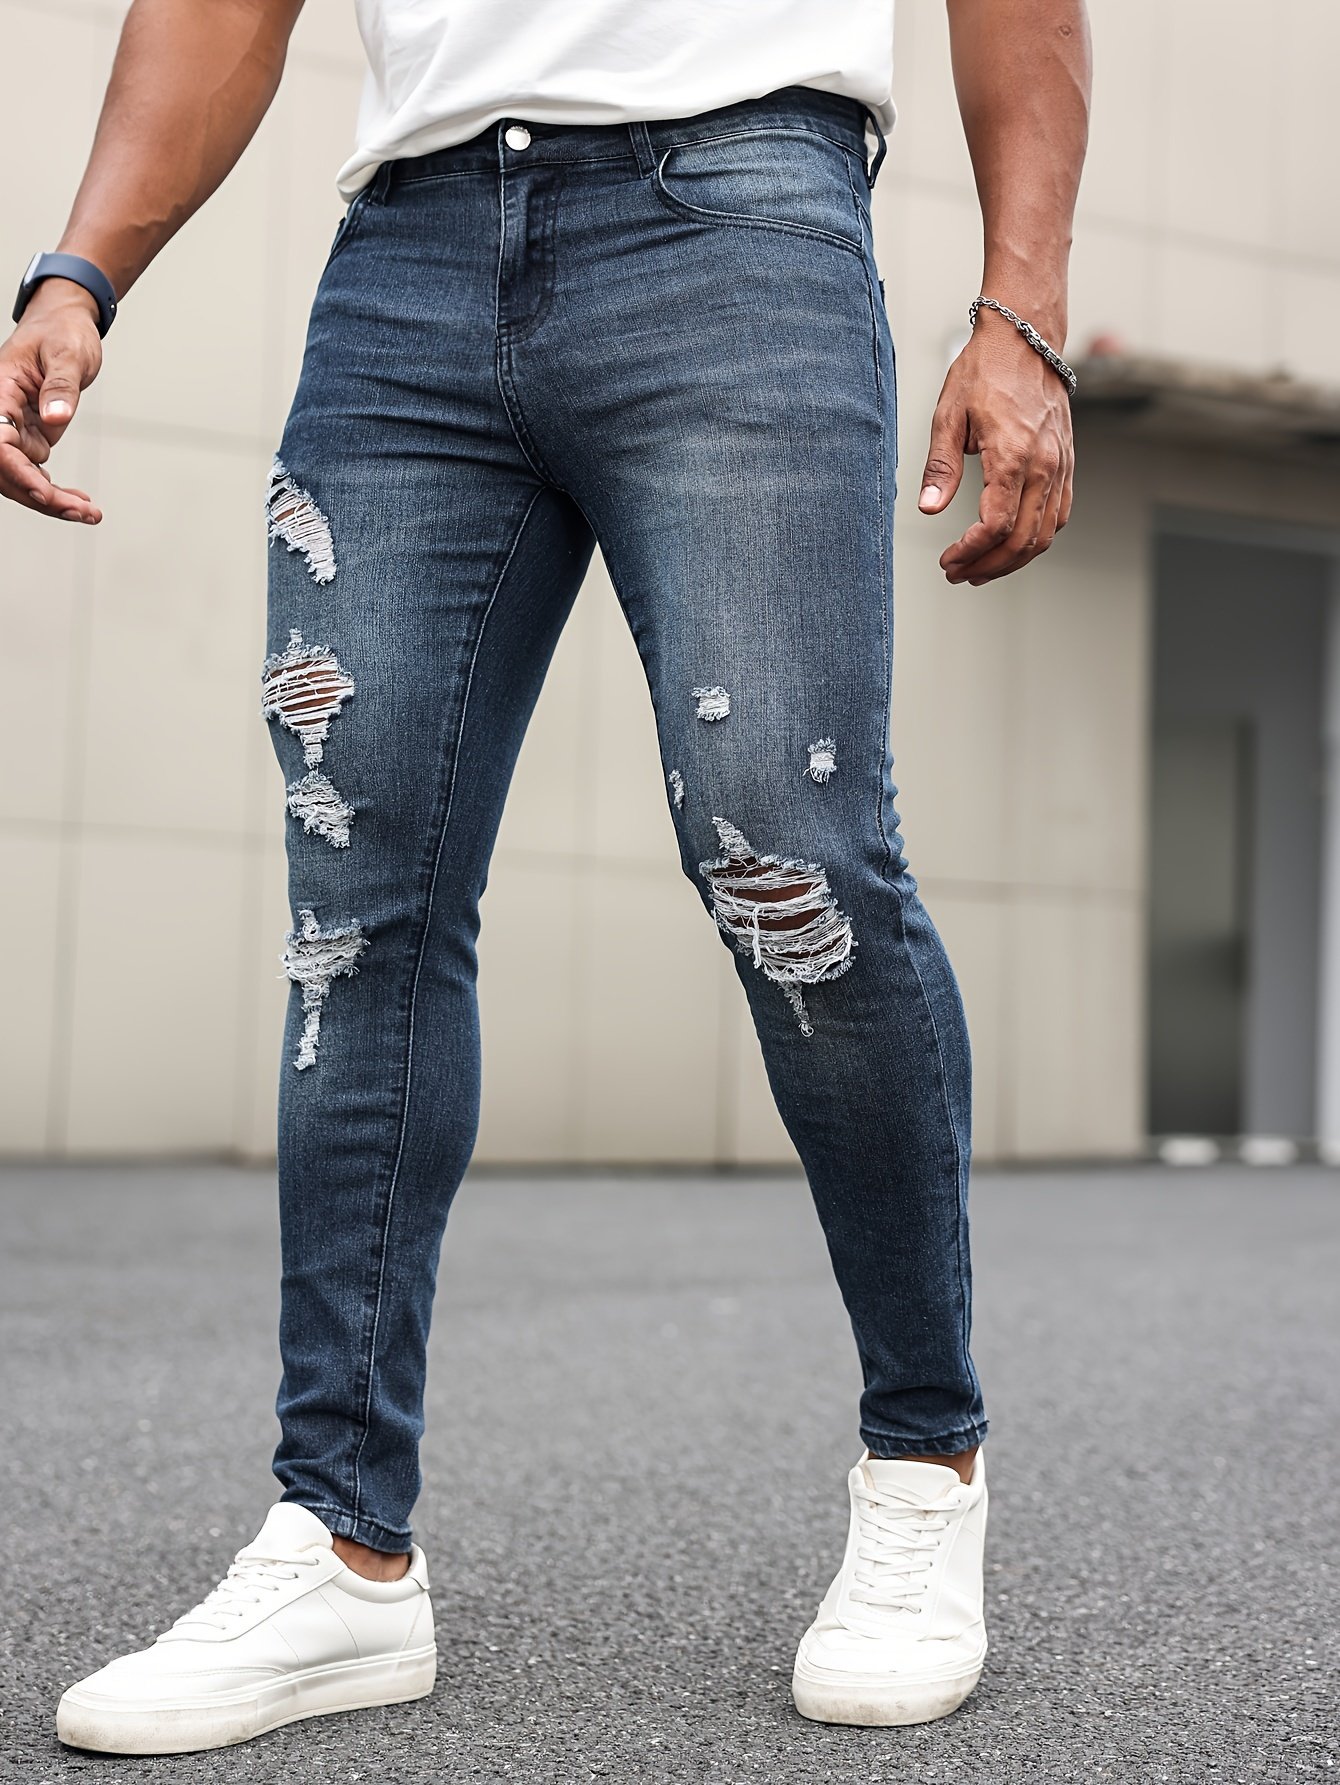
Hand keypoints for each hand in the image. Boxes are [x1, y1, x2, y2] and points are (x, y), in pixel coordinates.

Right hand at [0, 280, 103, 521]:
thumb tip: (55, 416)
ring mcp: (16, 429)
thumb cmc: (62, 331)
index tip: (44, 492)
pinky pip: (37, 473)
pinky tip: (82, 504)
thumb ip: (61, 385)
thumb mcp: (67, 353)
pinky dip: (57, 492)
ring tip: (89, 514)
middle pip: (8, 469)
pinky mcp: (31, 436)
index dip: (17, 472)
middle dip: (41, 497)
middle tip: (81, 512)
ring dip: (52, 502)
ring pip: (22, 477)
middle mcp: (1, 414)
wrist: (65, 325)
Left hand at [918, 313, 1072, 584]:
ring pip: (1045, 534)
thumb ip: (941, 468)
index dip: (970, 551)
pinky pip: (1058, 515)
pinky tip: (1009, 544)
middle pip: (1022, 539)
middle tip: (958, 573)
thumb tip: (929, 510)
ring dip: (1012, 560)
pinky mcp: (1067, 464)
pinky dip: (1035, 538)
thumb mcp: (948, 416)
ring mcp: (1061, 465)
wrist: (1026, 338)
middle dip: (988, 565)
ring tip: (980, 568)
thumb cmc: (984, 371)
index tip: (948, 561)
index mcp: (1014, 454)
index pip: (996, 524)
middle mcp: (1045, 464)